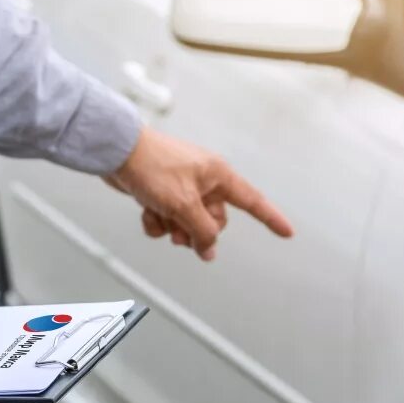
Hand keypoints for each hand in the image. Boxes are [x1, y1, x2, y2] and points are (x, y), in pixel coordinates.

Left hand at [104, 126, 293, 260]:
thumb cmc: (152, 167)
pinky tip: (145, 211)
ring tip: (159, 216)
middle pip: (215, 221)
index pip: (252, 201)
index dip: (270, 218)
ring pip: (188, 223)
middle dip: (197, 231)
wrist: (116, 151)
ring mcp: (182, 187)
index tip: (288, 232)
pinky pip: (168, 218)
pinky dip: (157, 220)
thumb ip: (201, 231)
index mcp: (218, 175)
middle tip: (180, 232)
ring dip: (173, 227)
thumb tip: (209, 251)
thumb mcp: (183, 205)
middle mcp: (204, 180)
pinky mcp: (162, 192)